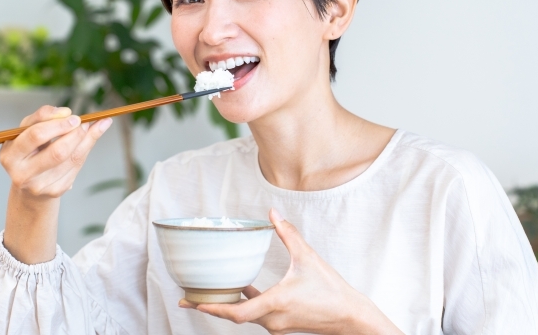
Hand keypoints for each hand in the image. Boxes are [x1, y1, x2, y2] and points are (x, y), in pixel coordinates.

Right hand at [0, 105, 111, 200]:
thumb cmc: (29, 151)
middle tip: (84, 122)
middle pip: (57, 152)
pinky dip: (84, 152)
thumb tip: (68, 112)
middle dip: (75, 134)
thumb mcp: (28, 132)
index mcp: (10, 154)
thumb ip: (44, 117)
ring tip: (89, 129)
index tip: (72, 114)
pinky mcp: (54, 191)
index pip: (36, 135)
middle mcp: (22, 173)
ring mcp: (39, 185)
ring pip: (71, 159)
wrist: (29, 186)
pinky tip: (86, 143)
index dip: (58, 123)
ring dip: (85, 141)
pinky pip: (76, 168)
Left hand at [179, 208, 403, 334]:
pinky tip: (242, 289)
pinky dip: (245, 303)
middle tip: (186, 298)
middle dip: (210, 306)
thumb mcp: (308, 257)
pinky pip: (257, 314)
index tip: (192, 301)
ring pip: (245, 316)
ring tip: (206, 294)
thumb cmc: (331, 290)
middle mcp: (272, 319)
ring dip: (227, 306)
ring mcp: (277, 324)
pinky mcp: (282, 324)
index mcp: (276, 304)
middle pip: (234, 316)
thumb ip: (288, 233)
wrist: (350, 317)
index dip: (212, 307)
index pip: (236, 313)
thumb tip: (272, 213)